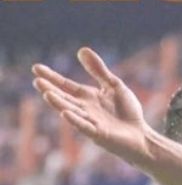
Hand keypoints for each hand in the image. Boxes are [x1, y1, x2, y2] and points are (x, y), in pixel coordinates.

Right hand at [32, 48, 152, 164]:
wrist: (142, 134)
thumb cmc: (127, 111)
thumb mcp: (114, 85)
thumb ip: (98, 70)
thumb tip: (82, 49)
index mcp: (87, 97)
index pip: (65, 85)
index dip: (51, 77)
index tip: (36, 68)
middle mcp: (84, 109)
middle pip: (64, 98)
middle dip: (51, 90)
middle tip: (37, 81)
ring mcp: (90, 122)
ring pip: (71, 112)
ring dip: (59, 104)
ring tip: (47, 94)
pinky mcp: (99, 134)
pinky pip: (85, 127)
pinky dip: (75, 120)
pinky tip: (65, 113)